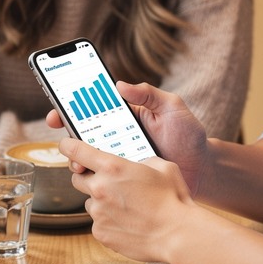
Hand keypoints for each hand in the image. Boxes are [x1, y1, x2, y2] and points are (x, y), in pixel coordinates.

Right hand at [45, 79, 210, 194]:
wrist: (204, 171)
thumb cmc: (189, 136)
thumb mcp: (172, 107)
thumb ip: (148, 93)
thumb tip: (119, 84)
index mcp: (125, 116)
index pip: (93, 108)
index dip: (71, 107)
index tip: (58, 108)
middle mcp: (117, 137)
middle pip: (84, 133)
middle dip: (67, 131)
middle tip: (61, 131)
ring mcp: (119, 158)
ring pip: (89, 156)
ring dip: (77, 157)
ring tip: (80, 162)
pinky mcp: (124, 179)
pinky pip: (103, 177)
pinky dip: (93, 177)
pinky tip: (92, 179)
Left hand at [58, 138, 193, 263]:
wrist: (178, 234)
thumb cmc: (173, 199)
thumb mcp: (161, 165)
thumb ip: (140, 159)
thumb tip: (135, 162)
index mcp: (112, 167)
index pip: (75, 151)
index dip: (67, 146)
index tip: (65, 145)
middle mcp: (99, 188)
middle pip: (77, 177)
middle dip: (88, 177)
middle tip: (107, 181)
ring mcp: (98, 213)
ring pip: (89, 202)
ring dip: (100, 201)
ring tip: (125, 206)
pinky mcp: (100, 233)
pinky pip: (97, 222)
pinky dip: (108, 220)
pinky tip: (128, 221)